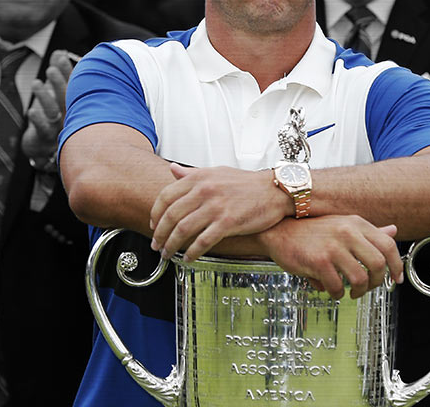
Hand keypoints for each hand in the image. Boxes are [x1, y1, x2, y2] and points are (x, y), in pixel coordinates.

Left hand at [22, 50, 73, 171]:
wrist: (45, 149)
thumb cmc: (51, 116)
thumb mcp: (53, 92)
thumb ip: (57, 72)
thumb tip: (59, 52)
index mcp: (71, 102)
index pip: (71, 85)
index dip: (66, 71)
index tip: (60, 57)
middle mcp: (68, 115)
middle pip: (65, 98)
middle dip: (58, 83)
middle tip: (50, 69)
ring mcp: (58, 127)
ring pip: (54, 112)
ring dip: (45, 98)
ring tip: (36, 84)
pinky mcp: (45, 138)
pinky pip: (42, 129)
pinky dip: (38, 120)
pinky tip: (31, 111)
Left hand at [149, 163, 291, 261]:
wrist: (276, 190)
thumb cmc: (248, 183)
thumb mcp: (217, 172)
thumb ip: (192, 174)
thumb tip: (172, 170)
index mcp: (200, 178)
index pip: (166, 196)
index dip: (156, 213)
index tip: (153, 224)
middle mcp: (205, 191)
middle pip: (171, 215)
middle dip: (160, 234)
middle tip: (157, 245)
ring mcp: (216, 207)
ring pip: (183, 230)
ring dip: (172, 245)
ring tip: (168, 254)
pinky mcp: (228, 222)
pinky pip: (203, 241)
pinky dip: (192, 252)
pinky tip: (189, 258)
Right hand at [261, 215, 403, 298]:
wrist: (279, 231)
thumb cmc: (311, 230)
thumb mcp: (343, 225)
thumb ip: (368, 231)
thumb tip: (393, 231)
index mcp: (356, 223)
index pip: (388, 245)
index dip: (396, 265)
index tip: (396, 278)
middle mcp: (347, 232)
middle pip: (378, 264)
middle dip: (377, 282)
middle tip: (369, 288)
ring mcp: (333, 247)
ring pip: (360, 278)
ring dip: (359, 291)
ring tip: (352, 292)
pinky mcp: (319, 261)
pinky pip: (336, 286)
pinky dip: (336, 293)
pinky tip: (332, 290)